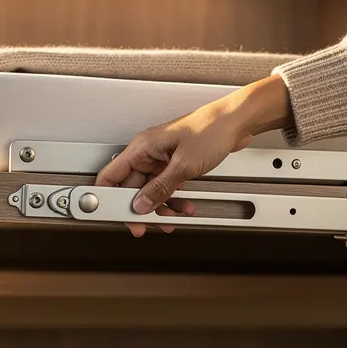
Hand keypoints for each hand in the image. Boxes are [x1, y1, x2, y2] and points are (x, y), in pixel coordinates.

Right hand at [94, 73, 292, 235]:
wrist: (237, 122)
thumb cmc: (212, 129)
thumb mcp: (183, 165)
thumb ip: (159, 188)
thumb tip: (140, 205)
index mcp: (142, 147)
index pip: (111, 175)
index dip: (110, 199)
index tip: (117, 216)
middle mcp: (149, 152)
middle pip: (132, 187)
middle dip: (142, 208)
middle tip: (148, 225)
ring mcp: (162, 158)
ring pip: (152, 190)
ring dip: (162, 206)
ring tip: (172, 218)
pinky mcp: (176, 162)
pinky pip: (168, 186)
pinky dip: (175, 199)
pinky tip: (185, 207)